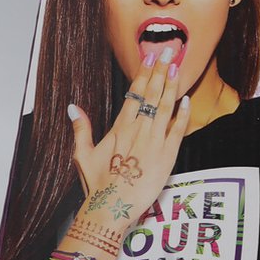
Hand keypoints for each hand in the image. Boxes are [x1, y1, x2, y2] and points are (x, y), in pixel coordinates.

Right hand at [68, 48, 190, 232]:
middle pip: (153, 94)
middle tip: (171, 50)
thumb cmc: (97, 184)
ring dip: (173, 86)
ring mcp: (155, 142)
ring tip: (178, 66)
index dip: (144, 74)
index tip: (150, 57)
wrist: (111, 209)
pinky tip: (186, 99)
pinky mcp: (168, 155)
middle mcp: (139, 130)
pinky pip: (178, 130)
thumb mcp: (83, 154)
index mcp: (120, 128)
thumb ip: (80, 129)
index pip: (135, 94)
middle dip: (162, 71)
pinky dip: (183, 114)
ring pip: (167, 107)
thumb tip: (72, 107)